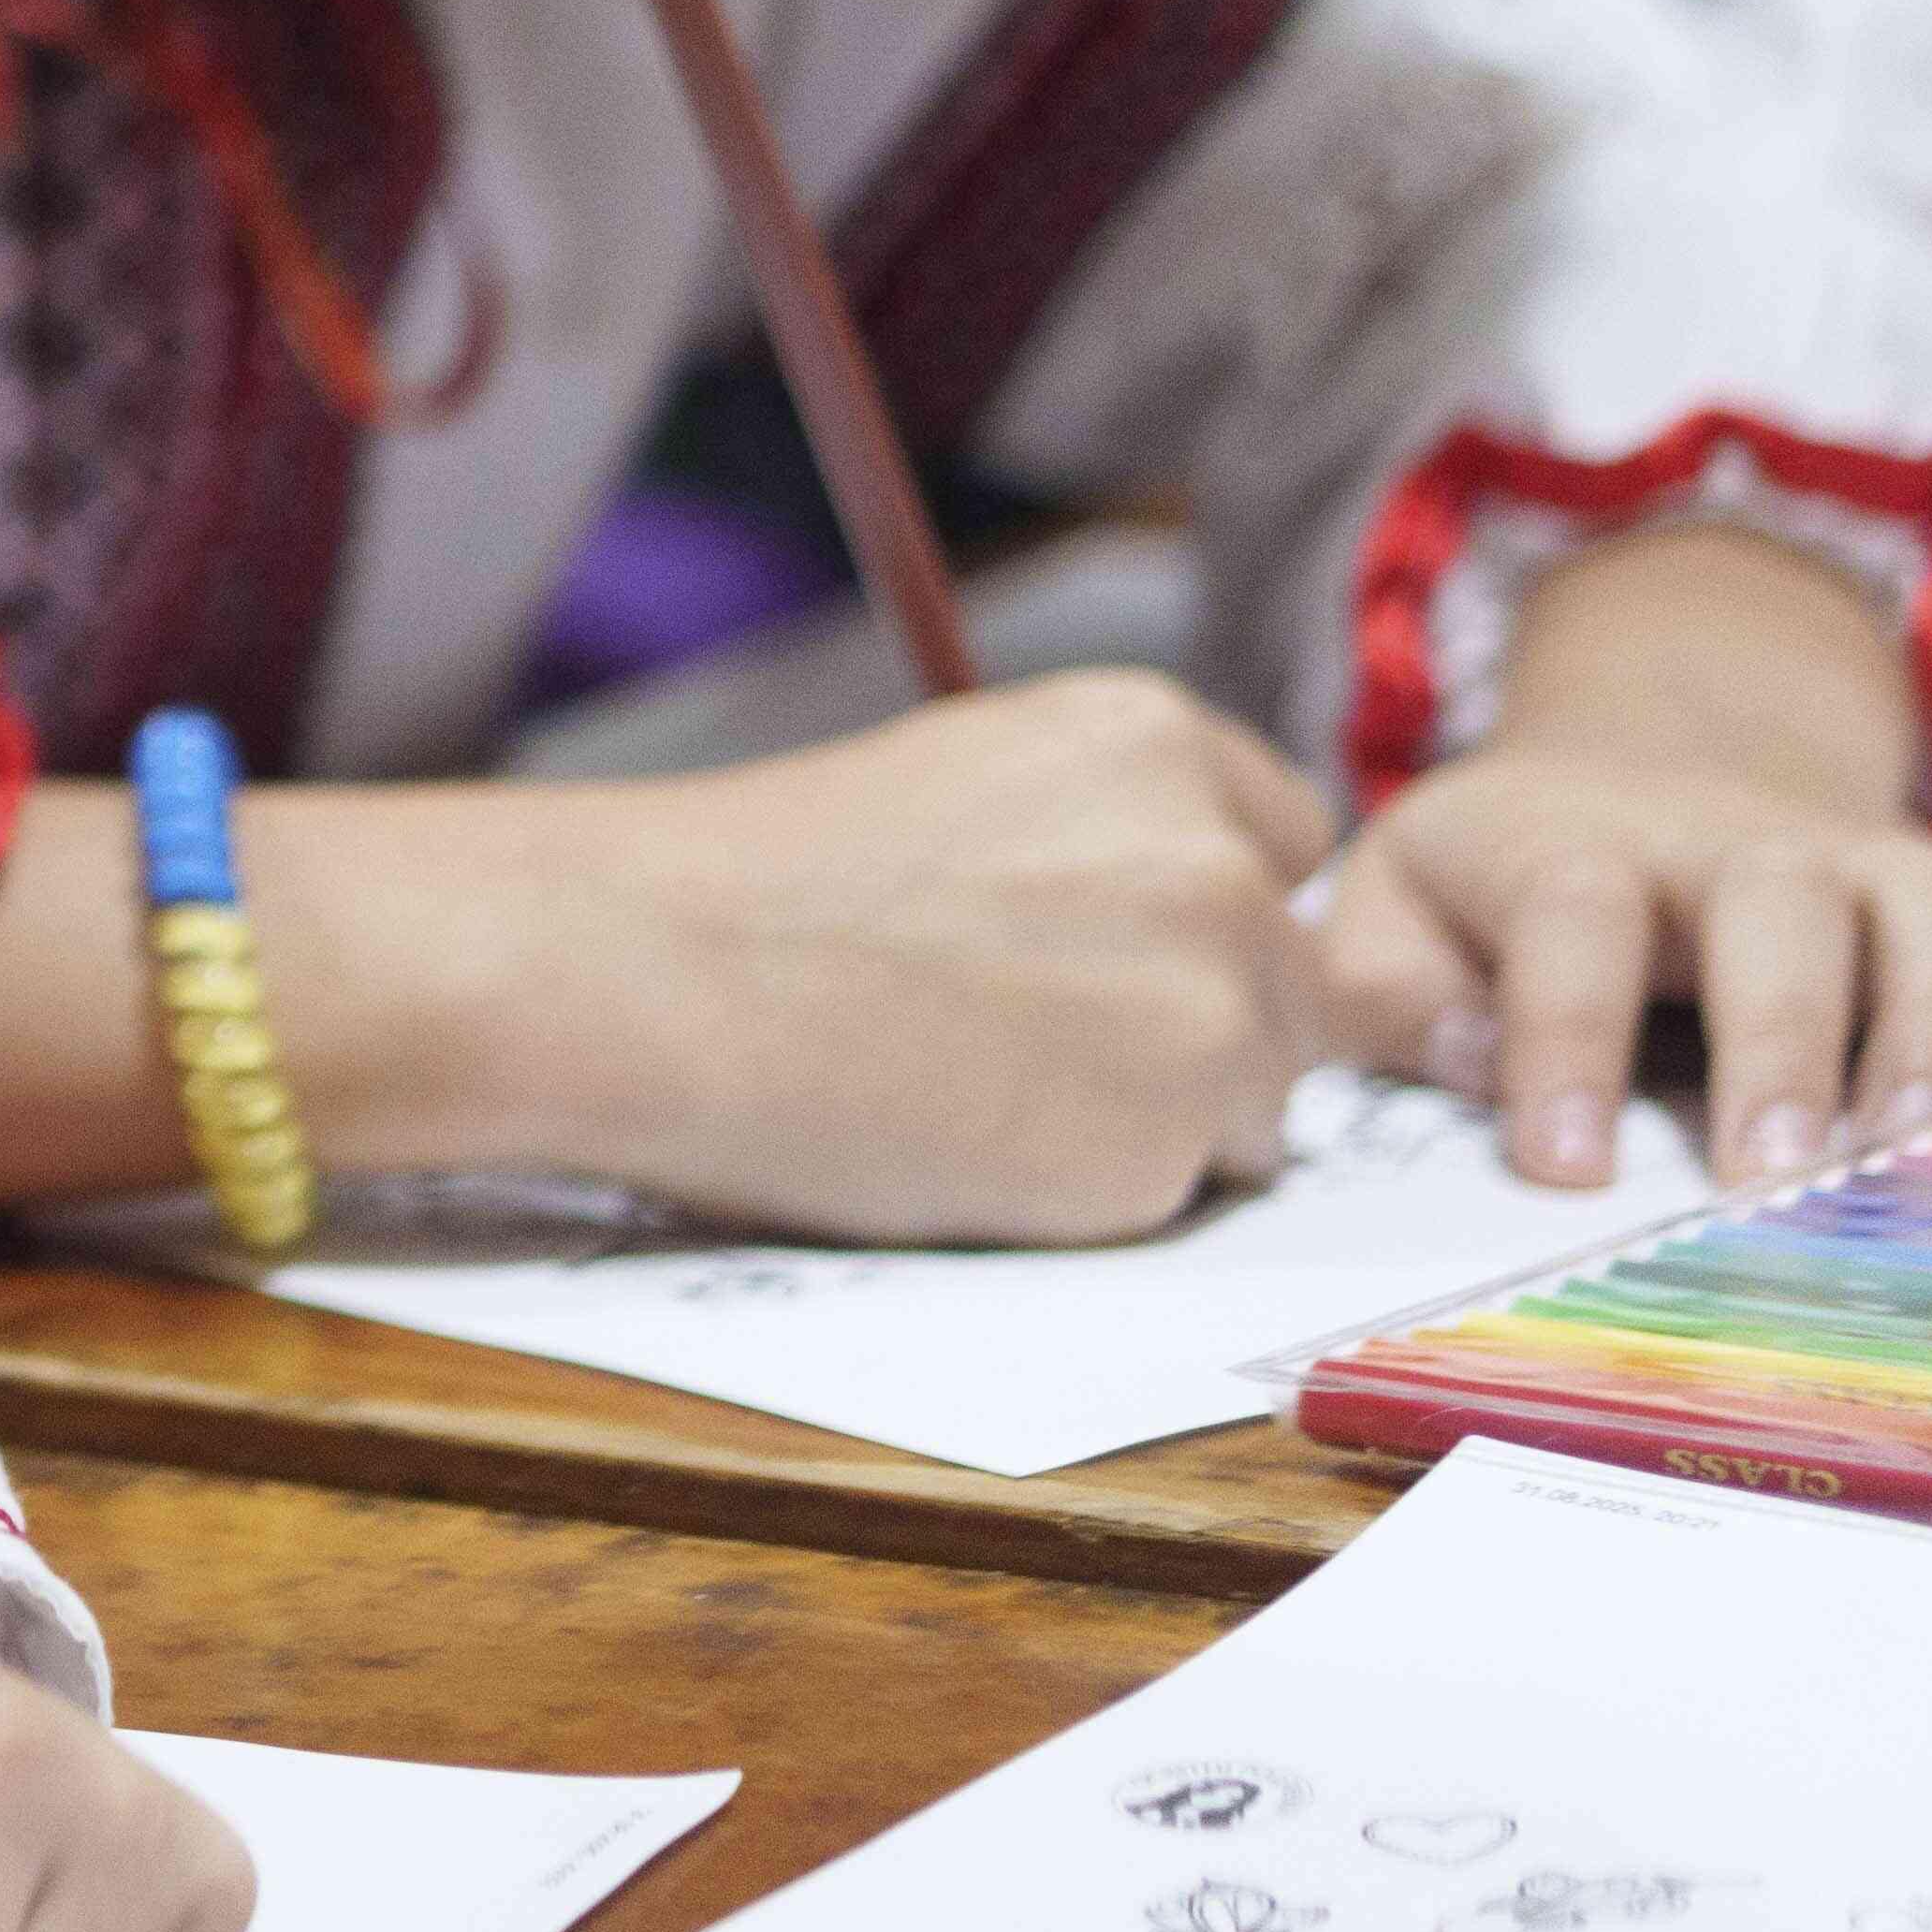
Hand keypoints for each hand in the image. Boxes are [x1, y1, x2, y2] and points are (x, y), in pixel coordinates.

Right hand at [538, 670, 1323, 1236]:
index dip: (1202, 909)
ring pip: (1250, 1100)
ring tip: (976, 1087)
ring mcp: (1212, 1008)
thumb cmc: (754, 884)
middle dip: (1192, 1023)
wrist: (641, 972)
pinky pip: (1173, 1190)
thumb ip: (1109, 829)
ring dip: (1154, 1115)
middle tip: (1018, 1034)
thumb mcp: (964, 779)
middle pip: (1290, 985)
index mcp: (1159, 741)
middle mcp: (1220, 865)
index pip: (1289, 845)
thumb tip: (1186, 924)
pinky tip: (965, 1140)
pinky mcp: (1167, 1146)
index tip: (1102, 944)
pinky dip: (1088, 1188)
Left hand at [1321, 745, 1931, 1191]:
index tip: (1566, 1167)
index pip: (1570, 915)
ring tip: (1912, 1152)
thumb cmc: (1507, 878)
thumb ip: (1382, 983)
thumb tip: (1461, 1054)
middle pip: (1779, 903)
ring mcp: (1863, 863)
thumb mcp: (1393, 901)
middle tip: (1771, 1176)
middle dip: (1784, 1038)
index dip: (1563, 1036)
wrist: (1652, 768)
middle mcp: (1731, 844)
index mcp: (1572, 843)